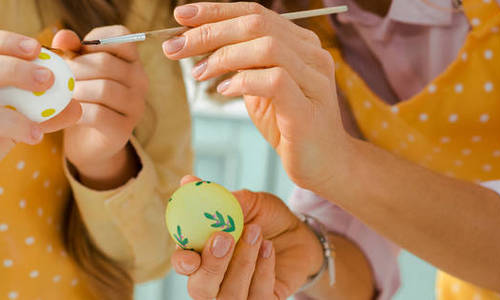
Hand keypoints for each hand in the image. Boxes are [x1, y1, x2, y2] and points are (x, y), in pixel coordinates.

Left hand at [52, 27, 147, 188]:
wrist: (87, 141)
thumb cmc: (82, 97)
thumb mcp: (76, 70)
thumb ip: (70, 50)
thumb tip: (63, 37)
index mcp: (131, 60)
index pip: (121, 36)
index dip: (93, 40)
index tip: (75, 53)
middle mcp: (140, 80)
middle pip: (106, 63)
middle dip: (75, 69)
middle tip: (58, 78)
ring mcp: (135, 105)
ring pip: (104, 89)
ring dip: (76, 91)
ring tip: (63, 95)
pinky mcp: (124, 129)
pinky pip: (99, 114)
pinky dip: (77, 112)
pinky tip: (67, 113)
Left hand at [163, 2, 352, 190]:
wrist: (324, 164)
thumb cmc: (289, 126)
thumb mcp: (259, 87)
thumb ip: (240, 62)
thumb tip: (199, 43)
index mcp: (300, 43)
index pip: (255, 13)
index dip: (215, 11)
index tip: (181, 16)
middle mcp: (311, 54)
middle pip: (256, 24)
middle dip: (209, 32)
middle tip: (175, 47)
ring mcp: (313, 80)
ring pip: (266, 47)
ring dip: (223, 56)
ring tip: (199, 73)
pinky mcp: (308, 109)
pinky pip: (274, 81)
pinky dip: (243, 81)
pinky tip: (224, 90)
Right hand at [171, 175, 322, 299]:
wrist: (301, 235)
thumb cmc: (267, 219)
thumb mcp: (247, 202)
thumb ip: (218, 198)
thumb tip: (187, 181)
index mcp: (202, 254)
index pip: (183, 265)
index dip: (182, 262)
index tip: (190, 253)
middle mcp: (215, 280)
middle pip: (200, 290)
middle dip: (212, 266)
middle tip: (226, 238)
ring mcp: (237, 295)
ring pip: (229, 295)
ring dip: (243, 262)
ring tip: (258, 234)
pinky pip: (258, 296)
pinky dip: (263, 270)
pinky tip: (269, 249)